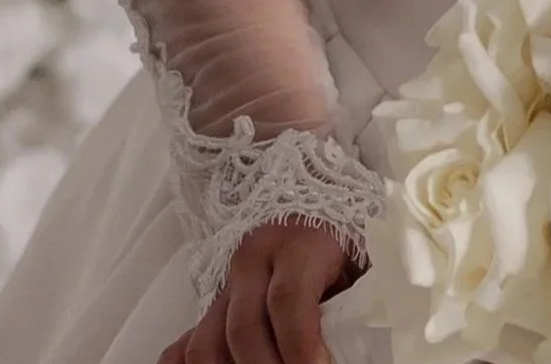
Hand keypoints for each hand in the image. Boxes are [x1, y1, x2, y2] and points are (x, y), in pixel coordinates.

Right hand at [160, 218, 359, 363]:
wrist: (315, 205)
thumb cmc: (346, 243)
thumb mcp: (362, 262)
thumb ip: (359, 300)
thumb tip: (365, 344)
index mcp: (298, 243)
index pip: (288, 300)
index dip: (300, 346)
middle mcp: (254, 260)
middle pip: (244, 328)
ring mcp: (227, 284)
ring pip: (206, 342)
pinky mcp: (212, 304)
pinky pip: (185, 344)